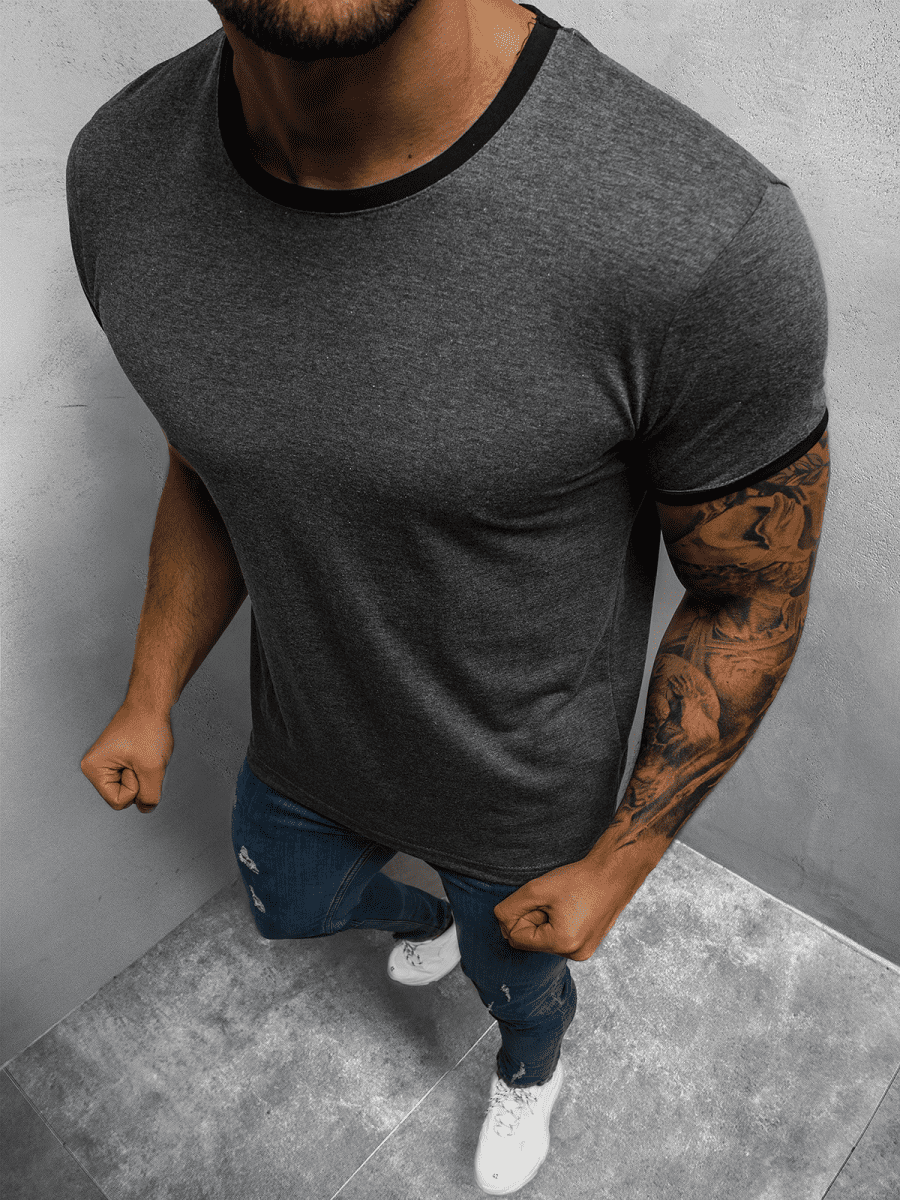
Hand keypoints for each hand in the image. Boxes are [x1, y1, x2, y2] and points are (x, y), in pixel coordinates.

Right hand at [80, 701, 173, 813]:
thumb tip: (145, 808)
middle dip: (140, 779)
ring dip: (144, 772)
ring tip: (144, 751)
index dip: (136, 786)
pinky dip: (145, 766)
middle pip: (123, 795)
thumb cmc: (148, 728)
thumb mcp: (152, 768)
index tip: (137, 760)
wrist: (152, 702)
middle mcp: (94, 767)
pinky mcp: (117, 758)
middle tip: (142, 754)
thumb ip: (149, 796)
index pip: (119, 801)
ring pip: (131, 786)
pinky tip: (145, 750)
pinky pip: (134, 775)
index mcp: (93, 769)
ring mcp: (105, 762)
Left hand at [493, 836, 663, 960]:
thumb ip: (511, 907)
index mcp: (562, 943)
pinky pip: (560, 937)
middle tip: (550, 898)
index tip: (535, 898)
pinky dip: (558, 922)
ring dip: (545, 919)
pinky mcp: (590, 944)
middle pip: (531, 940)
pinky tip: (571, 906)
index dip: (518, 915)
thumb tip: (500, 920)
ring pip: (545, 938)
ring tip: (563, 901)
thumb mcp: (537, 889)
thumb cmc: (580, 878)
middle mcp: (575, 953)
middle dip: (533, 918)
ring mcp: (585, 951)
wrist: (615, 872)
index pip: (517, 938)